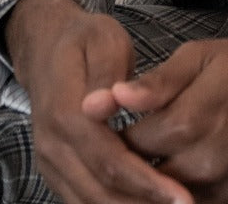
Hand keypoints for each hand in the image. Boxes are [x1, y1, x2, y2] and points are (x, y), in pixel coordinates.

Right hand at [6, 0, 190, 203]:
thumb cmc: (84, 41)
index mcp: (65, 113)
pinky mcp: (58, 171)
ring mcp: (51, 163)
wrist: (46, 50)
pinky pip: (84, 200)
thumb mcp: (102, 40)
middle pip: (99, 189)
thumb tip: (107, 101)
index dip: (145, 180)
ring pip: (90, 202)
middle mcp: (53, 146)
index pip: (107, 158)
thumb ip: (108, 73)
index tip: (180, 195)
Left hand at [84, 29, 227, 203]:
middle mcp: (202, 165)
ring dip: (158, 183)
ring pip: (167, 199)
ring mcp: (224, 191)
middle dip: (135, 162)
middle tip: (142, 141)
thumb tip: (106, 99)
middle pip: (143, 179)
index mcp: (187, 123)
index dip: (118, 133)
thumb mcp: (205, 56)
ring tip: (169, 152)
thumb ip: (155, 82)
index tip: (120, 122)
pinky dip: (187, 193)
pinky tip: (191, 170)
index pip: (126, 145)